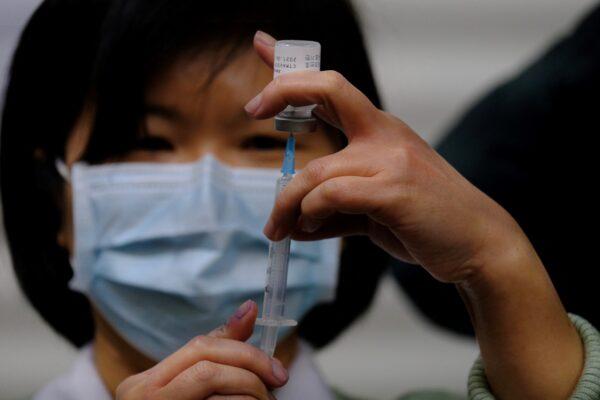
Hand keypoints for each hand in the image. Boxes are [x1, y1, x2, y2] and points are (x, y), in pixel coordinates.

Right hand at [116, 300, 286, 399]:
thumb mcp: (190, 390)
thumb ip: (219, 352)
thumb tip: (249, 309)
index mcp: (144, 383)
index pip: (201, 345)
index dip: (244, 347)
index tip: (276, 364)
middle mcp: (141, 396)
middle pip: (207, 361)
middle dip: (251, 366)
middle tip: (277, 382)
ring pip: (213, 381)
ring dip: (250, 391)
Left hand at [249, 31, 526, 283]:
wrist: (478, 244)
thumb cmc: (426, 221)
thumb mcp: (377, 205)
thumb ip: (338, 206)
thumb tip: (296, 222)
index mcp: (381, 131)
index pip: (332, 88)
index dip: (295, 70)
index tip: (264, 46)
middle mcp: (385, 135)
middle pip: (328, 88)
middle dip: (283, 88)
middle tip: (252, 110)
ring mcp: (391, 160)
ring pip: (315, 170)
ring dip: (287, 204)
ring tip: (278, 229)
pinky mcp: (393, 191)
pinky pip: (331, 194)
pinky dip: (310, 214)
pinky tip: (305, 231)